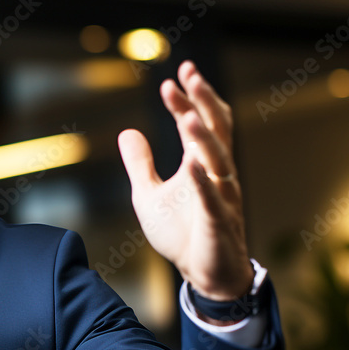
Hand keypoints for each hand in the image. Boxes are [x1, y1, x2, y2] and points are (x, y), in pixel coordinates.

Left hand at [118, 60, 252, 302]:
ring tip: (186, 116)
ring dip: (203, 139)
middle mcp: (217, 175)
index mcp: (201, 165)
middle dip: (203, 104)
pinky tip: (193, 167)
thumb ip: (140, 164)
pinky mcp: (217, 223)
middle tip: (190, 76)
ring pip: (218, 162)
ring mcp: (221, 198)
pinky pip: (212, 201)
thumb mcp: (148, 195)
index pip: (199, 124)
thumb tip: (127, 132)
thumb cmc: (183, 234)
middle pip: (216, 132)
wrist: (204, 274)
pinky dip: (203, 184)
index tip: (177, 75)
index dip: (188, 100)